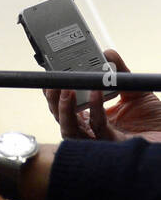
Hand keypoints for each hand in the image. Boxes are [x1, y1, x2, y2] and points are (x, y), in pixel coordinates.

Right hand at [43, 49, 160, 142]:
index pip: (67, 110)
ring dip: (64, 110)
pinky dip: (94, 109)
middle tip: (53, 84)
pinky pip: (98, 128)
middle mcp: (92, 133)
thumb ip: (120, 73)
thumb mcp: (135, 91)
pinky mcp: (113, 145)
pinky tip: (96, 93)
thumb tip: (108, 54)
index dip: (55, 97)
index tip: (49, 81)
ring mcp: (100, 141)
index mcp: (93, 121)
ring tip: (66, 90)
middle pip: (62, 121)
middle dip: (53, 102)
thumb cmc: (154, 121)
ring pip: (70, 130)